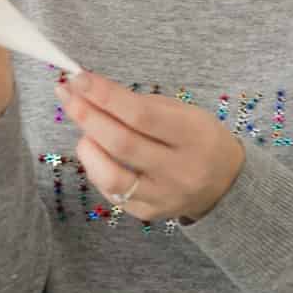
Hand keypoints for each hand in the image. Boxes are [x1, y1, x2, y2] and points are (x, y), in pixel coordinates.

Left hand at [56, 71, 244, 221]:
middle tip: (66, 95)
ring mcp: (163, 196)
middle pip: (122, 144)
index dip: (105, 95)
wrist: (226, 185)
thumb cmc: (198, 139)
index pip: (141, 114)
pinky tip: (96, 153)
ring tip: (83, 130)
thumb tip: (91, 92)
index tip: (79, 79)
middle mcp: (180, 170)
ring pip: (111, 176)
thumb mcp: (184, 113)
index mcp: (194, 136)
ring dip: (87, 147)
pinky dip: (97, 168)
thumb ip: (141, 105)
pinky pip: (112, 192)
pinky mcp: (148, 213)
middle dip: (87, 116)